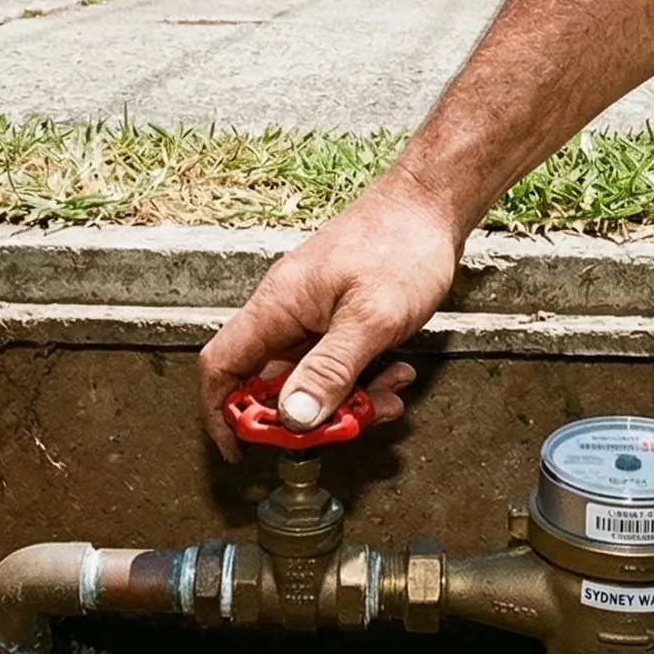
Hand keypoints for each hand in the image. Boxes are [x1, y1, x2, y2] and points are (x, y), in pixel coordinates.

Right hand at [197, 184, 458, 459]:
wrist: (431, 204)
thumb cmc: (401, 245)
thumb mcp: (370, 319)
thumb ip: (330, 371)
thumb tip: (293, 419)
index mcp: (276, 307)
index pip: (221, 367)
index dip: (222, 413)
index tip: (242, 449)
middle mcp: (286, 312)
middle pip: (268, 383)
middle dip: (307, 415)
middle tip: (347, 427)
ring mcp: (312, 314)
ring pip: (309, 378)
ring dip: (347, 398)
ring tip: (387, 395)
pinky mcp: (338, 316)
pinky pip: (335, 363)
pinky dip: (362, 378)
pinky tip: (396, 371)